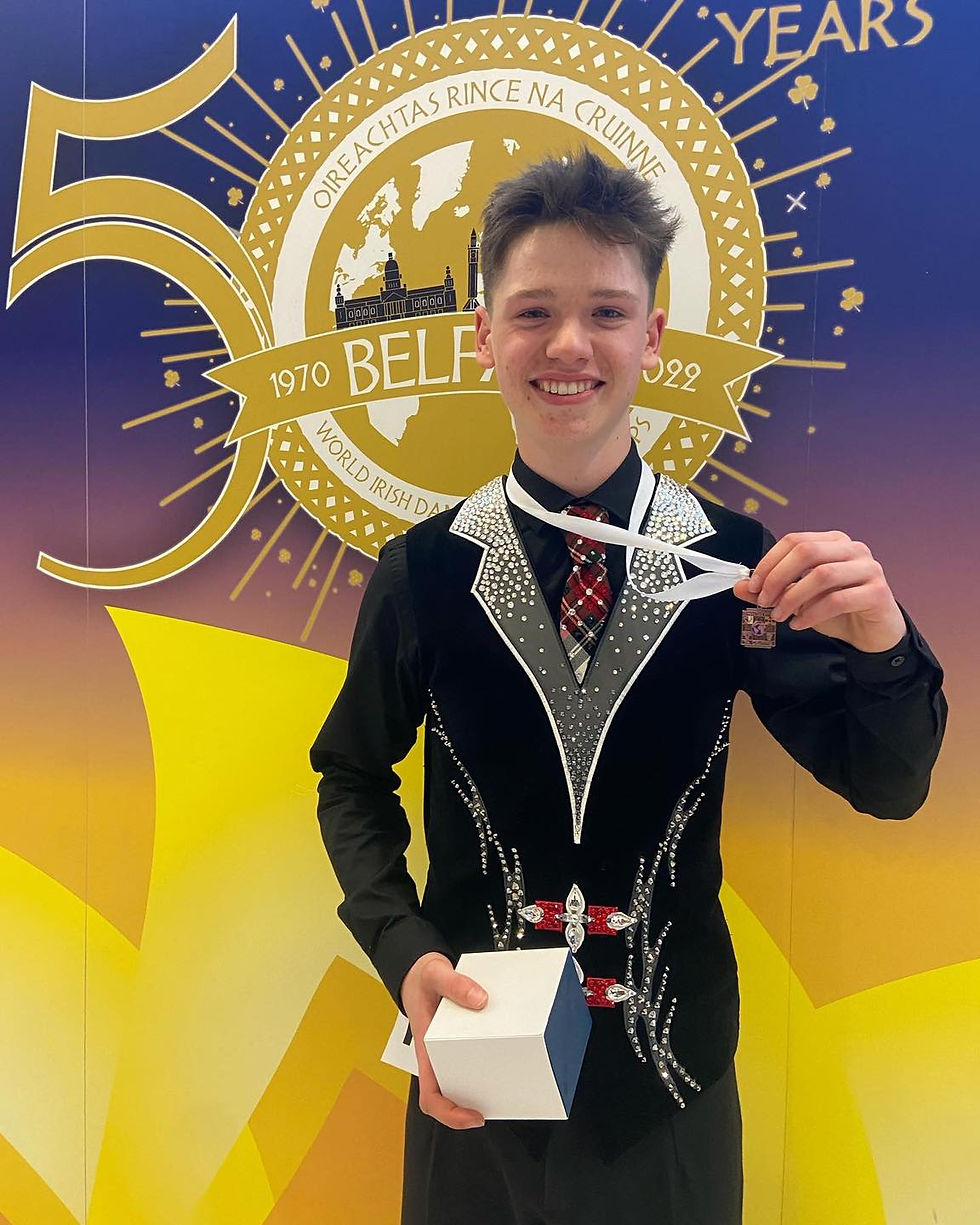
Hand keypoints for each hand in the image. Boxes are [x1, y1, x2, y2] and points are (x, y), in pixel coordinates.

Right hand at [400, 951, 487, 1128]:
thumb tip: (479, 1000)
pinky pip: (473, 1057)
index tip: (473, 1116)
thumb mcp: (435, 974)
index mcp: (426, 1049)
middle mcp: (438, 1055)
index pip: (430, 1095)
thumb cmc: (421, 979)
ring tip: (506, 1083)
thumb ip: (455, 984)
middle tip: (498, 1103)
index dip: (450, 1113)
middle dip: (471, 1106)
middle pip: (451, 1094)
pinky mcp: (461, 1040)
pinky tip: (504, 1052)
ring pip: (463, 1080)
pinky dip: (487, 1061)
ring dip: (481, 1087)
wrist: (419, 971)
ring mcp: (449, 1050)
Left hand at [733, 530, 905, 652]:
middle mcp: (853, 549)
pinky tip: (799, 624)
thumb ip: (771, 590)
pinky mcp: (878, 592)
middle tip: (763, 601)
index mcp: (832, 542)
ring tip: (779, 616)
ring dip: (793, 597)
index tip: (752, 586)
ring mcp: (869, 568)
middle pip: (807, 552)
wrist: (872, 633)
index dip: (769, 562)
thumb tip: (739, 586)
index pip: (795, 540)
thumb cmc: (836, 610)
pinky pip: (838, 600)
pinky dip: (812, 614)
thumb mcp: (799, 599)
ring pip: (822, 574)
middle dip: (778, 577)